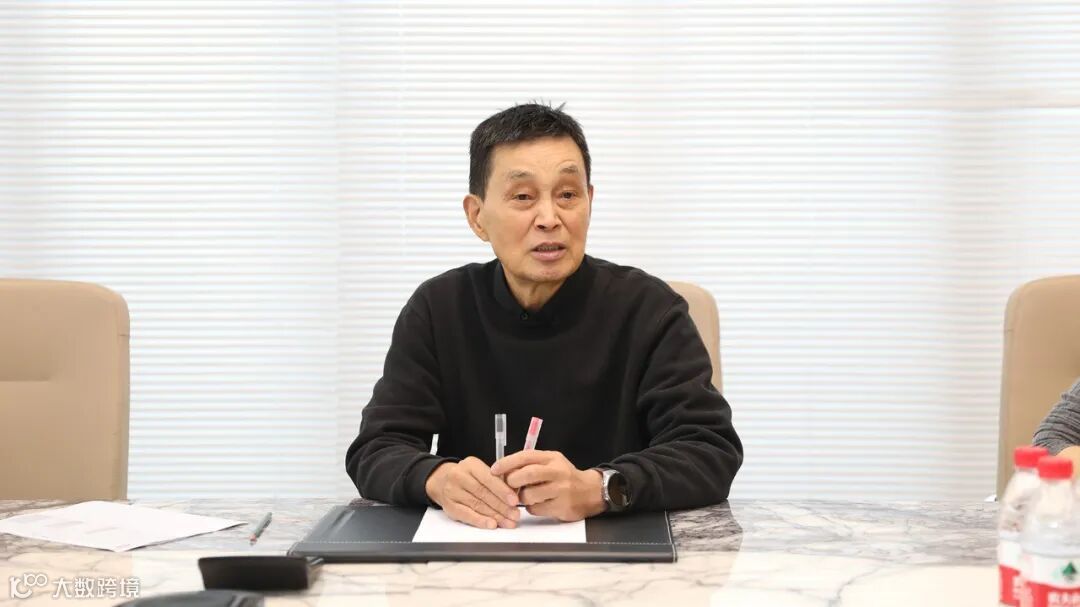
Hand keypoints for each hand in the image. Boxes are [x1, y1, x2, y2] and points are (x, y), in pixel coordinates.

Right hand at [425, 457, 520, 528]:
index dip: (502, 491)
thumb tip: (516, 492)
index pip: (488, 478)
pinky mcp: (449, 506)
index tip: (515, 501)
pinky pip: (466, 515)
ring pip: (477, 505)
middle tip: (515, 515)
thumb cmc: (468, 476)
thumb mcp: (481, 470)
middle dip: (502, 506)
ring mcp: (452, 492)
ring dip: (495, 516)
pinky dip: (480, 521)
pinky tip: (491, 524)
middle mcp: (459, 476)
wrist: (442, 480)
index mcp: (471, 464)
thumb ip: (497, 479)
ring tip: (508, 522)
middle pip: (483, 493)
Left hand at [490, 450, 605, 521]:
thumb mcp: (551, 463)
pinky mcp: (562, 507)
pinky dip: (532, 508)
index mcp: (551, 458)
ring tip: (526, 496)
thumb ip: (531, 464)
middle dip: (512, 481)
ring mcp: (561, 490)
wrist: (591, 491)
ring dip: (522, 498)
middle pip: (528, 474)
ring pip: (530, 495)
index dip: (507, 463)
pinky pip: (536, 509)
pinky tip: (538, 504)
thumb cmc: (565, 477)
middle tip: (509, 486)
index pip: (526, 456)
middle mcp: (557, 472)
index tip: (494, 470)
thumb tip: (504, 471)